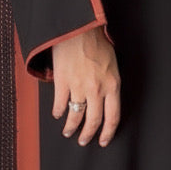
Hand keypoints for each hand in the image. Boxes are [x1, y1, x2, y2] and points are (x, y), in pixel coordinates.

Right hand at [52, 26, 120, 146]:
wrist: (79, 28)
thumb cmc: (97, 42)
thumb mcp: (113, 64)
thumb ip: (110, 83)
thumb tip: (106, 99)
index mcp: (112, 85)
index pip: (113, 117)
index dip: (107, 133)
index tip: (103, 141)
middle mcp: (97, 90)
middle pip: (93, 121)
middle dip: (88, 135)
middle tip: (83, 141)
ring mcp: (79, 87)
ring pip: (75, 116)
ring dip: (71, 127)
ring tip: (68, 132)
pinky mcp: (63, 82)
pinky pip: (60, 103)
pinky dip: (58, 111)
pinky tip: (57, 114)